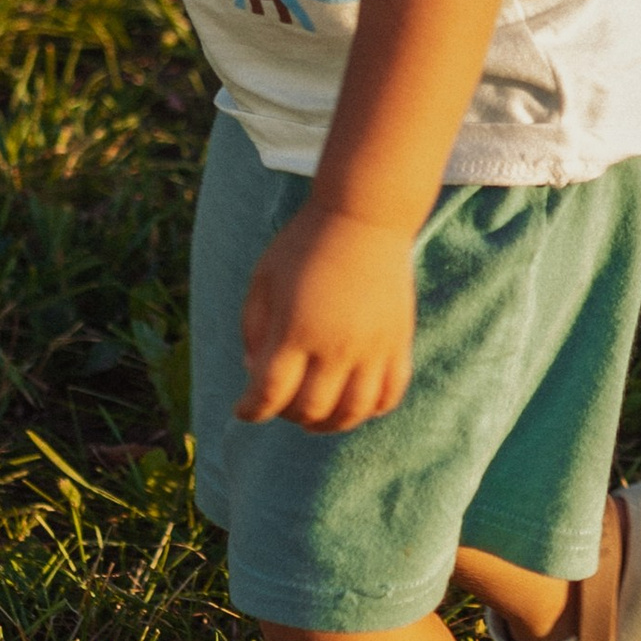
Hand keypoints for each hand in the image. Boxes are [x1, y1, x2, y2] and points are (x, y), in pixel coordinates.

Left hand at [238, 202, 416, 430]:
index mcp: (295, 329)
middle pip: (309, 409)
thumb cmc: (305, 243)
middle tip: (278, 404)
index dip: (250, 410)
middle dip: (285, 415)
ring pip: (352, 412)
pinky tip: (353, 405)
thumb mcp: (263, 279)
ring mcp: (372, 347)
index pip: (268, 394)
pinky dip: (370, 410)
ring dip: (328, 425)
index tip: (243, 410)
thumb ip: (252, 328)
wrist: (364, 215)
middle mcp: (335, 345)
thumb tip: (254, 371)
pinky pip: (389, 394)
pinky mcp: (398, 342)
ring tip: (314, 418)